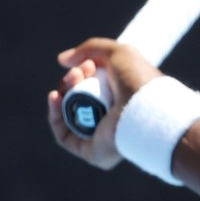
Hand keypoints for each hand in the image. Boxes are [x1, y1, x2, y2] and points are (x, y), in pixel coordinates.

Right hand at [47, 38, 161, 169]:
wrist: (144, 106)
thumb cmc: (137, 79)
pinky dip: (55, 116)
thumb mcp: (117, 52)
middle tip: (79, 73)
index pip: (92, 86)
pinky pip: (64, 135)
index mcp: (121, 98)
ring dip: (62, 94)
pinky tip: (55, 98)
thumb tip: (63, 60)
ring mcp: (101, 136)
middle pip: (78, 98)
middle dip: (71, 81)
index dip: (82, 71)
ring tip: (72, 81)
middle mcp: (111, 117)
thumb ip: (90, 49)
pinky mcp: (92, 151)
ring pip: (69, 115)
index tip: (87, 65)